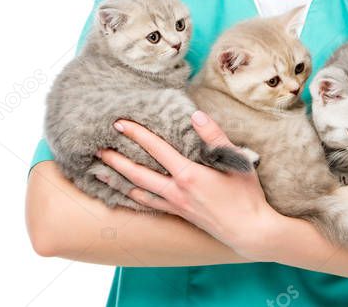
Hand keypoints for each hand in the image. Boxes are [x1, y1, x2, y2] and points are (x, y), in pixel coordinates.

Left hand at [95, 111, 278, 258]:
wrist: (250, 232)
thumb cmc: (246, 195)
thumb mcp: (236, 161)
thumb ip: (214, 136)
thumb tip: (196, 115)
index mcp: (189, 175)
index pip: (157, 150)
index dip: (137, 135)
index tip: (119, 123)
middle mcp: (176, 192)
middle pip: (138, 174)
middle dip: (116, 160)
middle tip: (96, 148)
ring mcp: (175, 206)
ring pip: (138, 192)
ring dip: (118, 180)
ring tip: (99, 171)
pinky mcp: (178, 215)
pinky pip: (149, 204)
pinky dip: (132, 197)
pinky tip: (124, 193)